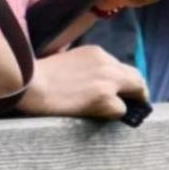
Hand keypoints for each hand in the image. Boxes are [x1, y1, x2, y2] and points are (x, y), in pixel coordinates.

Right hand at [17, 45, 148, 118]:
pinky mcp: (104, 98)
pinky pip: (121, 110)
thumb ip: (86, 68)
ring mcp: (107, 81)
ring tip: (118, 115)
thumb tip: (94, 84)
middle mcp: (106, 63)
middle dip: (138, 92)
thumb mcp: (67, 60)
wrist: (30, 83)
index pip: (121, 67)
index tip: (123, 92)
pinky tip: (98, 117)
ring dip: (128, 104)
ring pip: (136, 92)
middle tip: (134, 106)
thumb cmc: (38, 75)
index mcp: (96, 52)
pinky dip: (113, 115)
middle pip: (137, 78)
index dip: (125, 82)